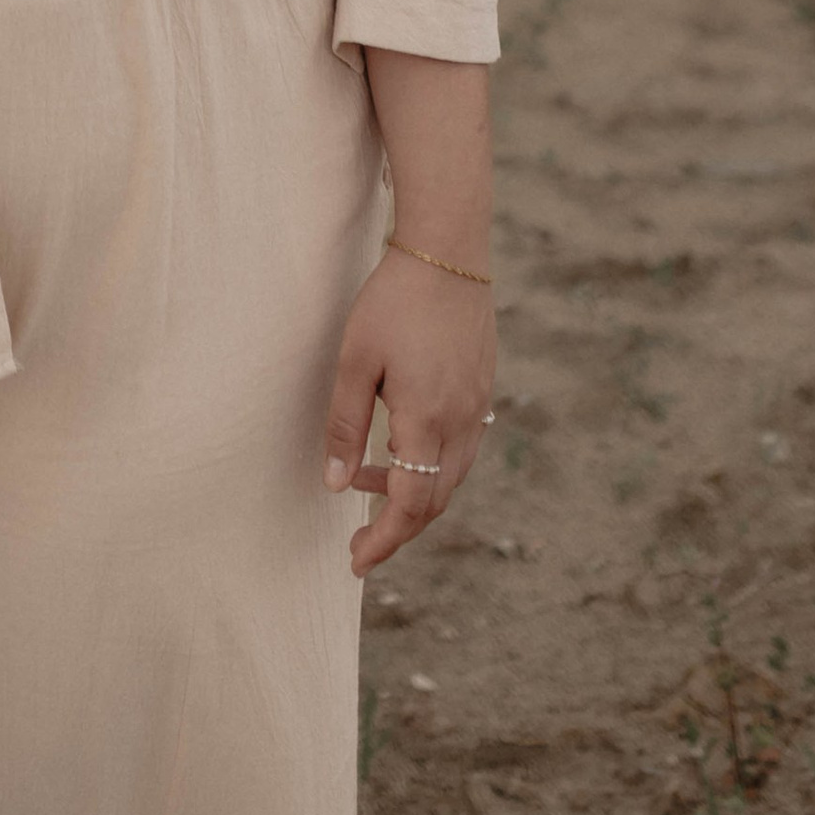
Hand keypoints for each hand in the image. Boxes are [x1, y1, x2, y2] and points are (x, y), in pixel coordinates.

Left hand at [322, 247, 495, 575]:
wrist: (447, 252)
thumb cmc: (393, 301)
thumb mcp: (354, 361)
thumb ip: (344, 425)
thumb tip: (333, 485)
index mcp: (427, 422)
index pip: (409, 505)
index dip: (384, 539)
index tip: (358, 562)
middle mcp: (461, 424)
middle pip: (434, 501)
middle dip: (396, 526)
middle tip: (358, 540)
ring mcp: (477, 407)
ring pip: (449, 477)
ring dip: (409, 491)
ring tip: (359, 477)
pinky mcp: (481, 389)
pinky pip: (459, 448)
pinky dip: (427, 463)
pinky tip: (396, 443)